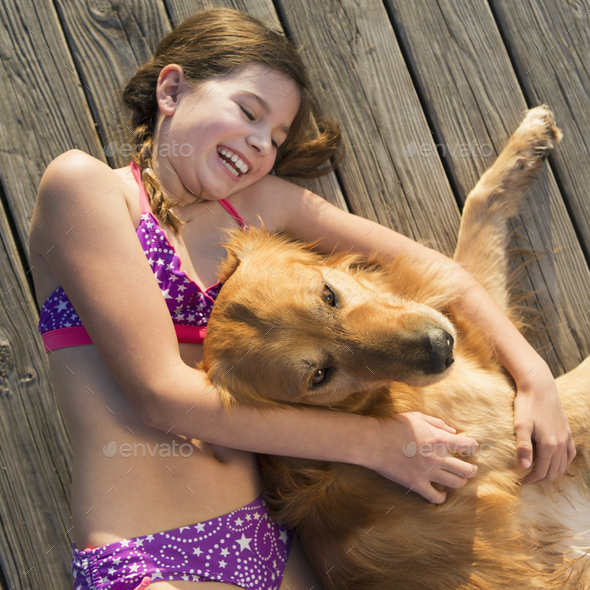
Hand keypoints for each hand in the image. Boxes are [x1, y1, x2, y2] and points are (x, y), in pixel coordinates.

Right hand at [369, 412, 478, 503]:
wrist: (374, 441)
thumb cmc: (394, 426)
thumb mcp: (417, 417)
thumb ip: (437, 423)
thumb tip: (453, 431)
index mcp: (439, 439)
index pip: (469, 446)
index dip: (473, 447)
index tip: (471, 449)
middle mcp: (437, 457)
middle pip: (467, 470)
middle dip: (472, 470)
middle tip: (471, 469)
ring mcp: (428, 473)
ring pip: (456, 484)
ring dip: (460, 482)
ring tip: (457, 480)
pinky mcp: (417, 484)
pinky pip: (436, 497)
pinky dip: (442, 497)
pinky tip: (441, 493)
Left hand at [514, 366, 575, 482]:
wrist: (539, 387)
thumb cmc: (527, 405)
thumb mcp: (520, 425)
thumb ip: (523, 447)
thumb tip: (524, 467)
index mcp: (549, 445)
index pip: (542, 471)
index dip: (531, 479)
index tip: (520, 480)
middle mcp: (561, 444)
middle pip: (554, 471)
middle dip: (540, 479)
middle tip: (527, 479)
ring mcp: (566, 438)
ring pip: (563, 465)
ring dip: (552, 472)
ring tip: (538, 473)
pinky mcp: (567, 431)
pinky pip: (570, 454)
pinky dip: (563, 462)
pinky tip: (554, 462)